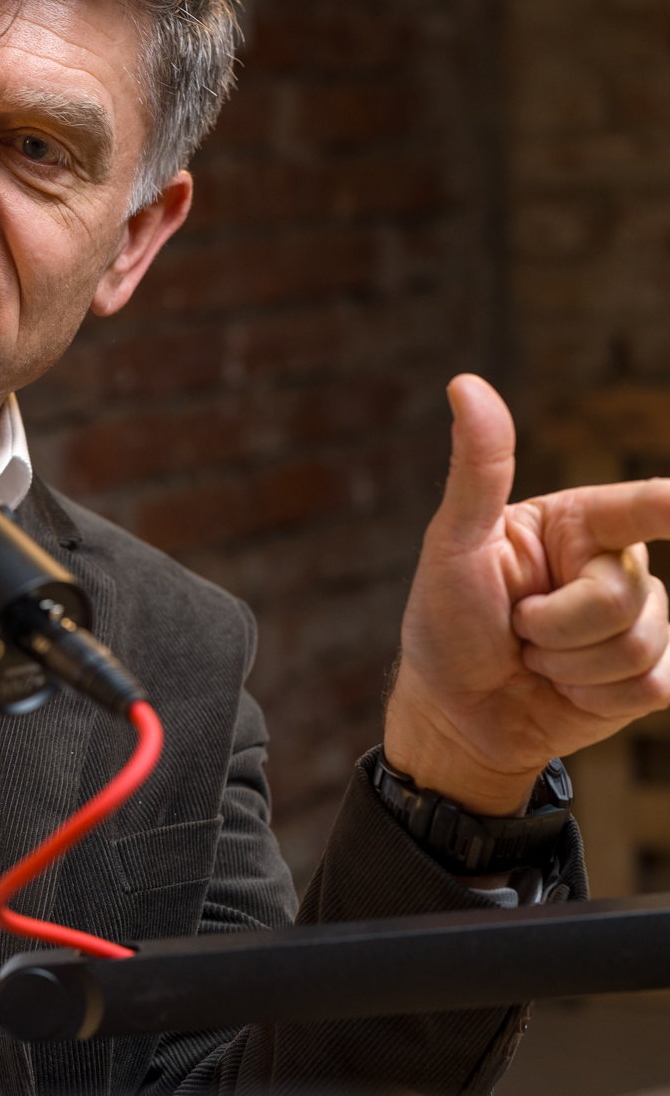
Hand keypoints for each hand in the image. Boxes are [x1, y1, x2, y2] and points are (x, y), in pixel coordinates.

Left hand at [385, 374, 669, 815]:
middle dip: (555, 625)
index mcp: (574, 524)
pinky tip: (562, 690)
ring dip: (569, 665)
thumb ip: (477, 471)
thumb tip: (465, 383)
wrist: (452, 712)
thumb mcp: (452, 545)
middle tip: (514, 628)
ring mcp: (637, 622)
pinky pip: (652, 685)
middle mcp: (614, 565)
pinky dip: (593, 697)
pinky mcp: (648, 677)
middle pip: (625, 594)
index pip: (641, 506)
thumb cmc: (445, 622)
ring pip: (640, 645)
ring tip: (532, 658)